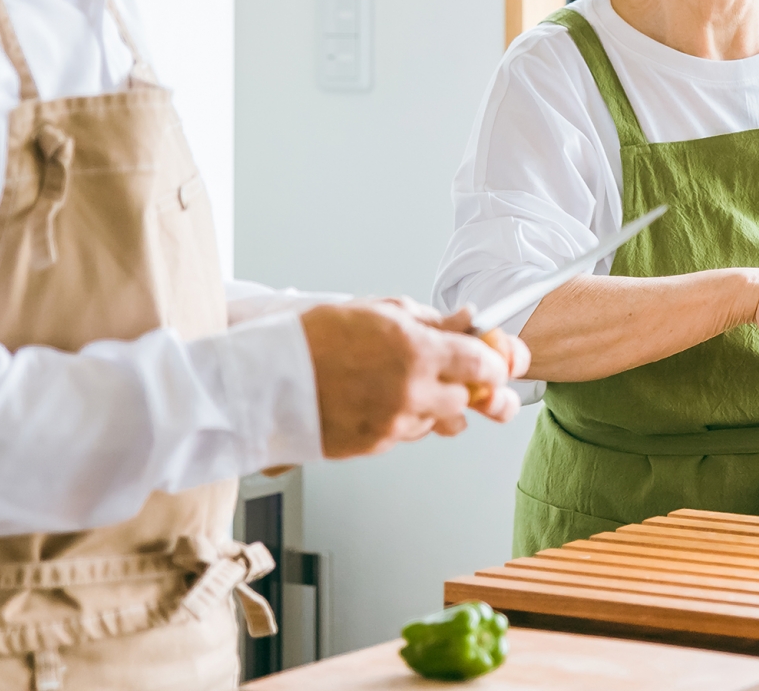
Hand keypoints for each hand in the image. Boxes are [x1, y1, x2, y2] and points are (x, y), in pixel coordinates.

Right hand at [300, 299, 524, 458]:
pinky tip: (376, 398)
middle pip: (468, 398)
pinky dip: (402, 418)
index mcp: (417, 352)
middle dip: (463, 385)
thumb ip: (429, 320)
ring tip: (397, 382)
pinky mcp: (375, 446)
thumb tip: (466, 320)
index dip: (494, 365)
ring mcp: (394, 424)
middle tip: (443, 369)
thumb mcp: (378, 312)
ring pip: (438, 420)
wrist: (263, 382)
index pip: (485, 365)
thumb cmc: (313, 339)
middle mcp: (412, 392)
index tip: (491, 362)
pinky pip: (406, 433)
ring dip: (432, 403)